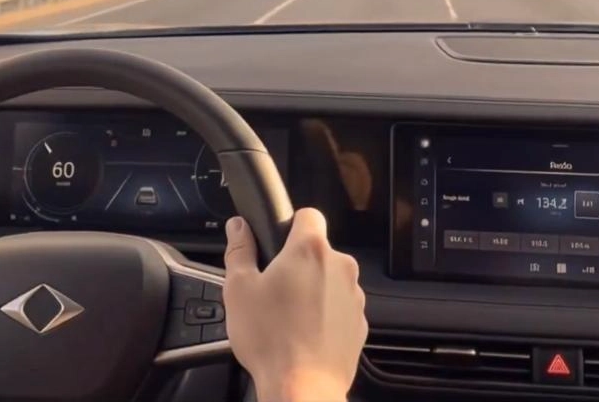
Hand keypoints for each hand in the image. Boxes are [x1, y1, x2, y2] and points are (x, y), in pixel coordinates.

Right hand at [223, 208, 366, 401]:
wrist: (302, 388)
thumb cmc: (270, 339)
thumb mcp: (239, 289)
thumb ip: (239, 250)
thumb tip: (238, 227)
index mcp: (310, 250)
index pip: (308, 215)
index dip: (291, 225)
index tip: (277, 244)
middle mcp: (340, 267)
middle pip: (319, 251)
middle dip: (298, 263)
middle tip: (273, 288)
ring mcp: (354, 296)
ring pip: (330, 280)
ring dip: (313, 289)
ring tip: (287, 316)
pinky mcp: (360, 323)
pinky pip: (340, 308)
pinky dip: (325, 315)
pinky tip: (303, 333)